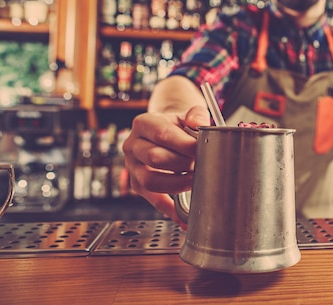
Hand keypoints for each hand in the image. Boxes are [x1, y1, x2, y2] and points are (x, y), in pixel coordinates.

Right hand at [123, 105, 209, 222]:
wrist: (167, 132)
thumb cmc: (178, 125)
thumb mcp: (187, 114)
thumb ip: (196, 115)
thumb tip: (198, 123)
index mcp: (144, 124)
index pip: (161, 134)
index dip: (182, 144)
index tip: (199, 149)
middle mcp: (133, 145)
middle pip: (154, 158)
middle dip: (182, 164)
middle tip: (200, 164)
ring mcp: (133, 167)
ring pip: (150, 181)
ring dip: (176, 184)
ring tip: (195, 181)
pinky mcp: (138, 185)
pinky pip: (152, 200)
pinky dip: (169, 210)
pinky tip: (183, 218)